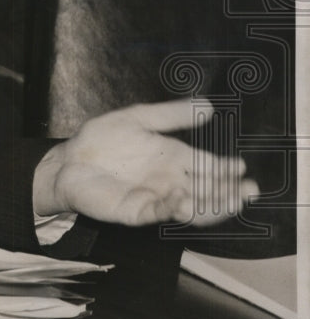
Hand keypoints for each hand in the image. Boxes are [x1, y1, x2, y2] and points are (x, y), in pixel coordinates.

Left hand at [33, 99, 258, 226]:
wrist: (68, 160)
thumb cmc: (100, 140)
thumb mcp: (137, 119)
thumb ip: (171, 115)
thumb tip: (208, 106)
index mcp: (172, 158)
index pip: (206, 166)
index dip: (225, 168)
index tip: (241, 166)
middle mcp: (168, 180)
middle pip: (206, 190)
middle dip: (229, 191)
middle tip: (249, 190)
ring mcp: (154, 197)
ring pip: (191, 207)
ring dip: (211, 205)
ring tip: (228, 201)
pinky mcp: (135, 210)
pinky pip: (158, 213)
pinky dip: (171, 208)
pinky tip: (181, 199)